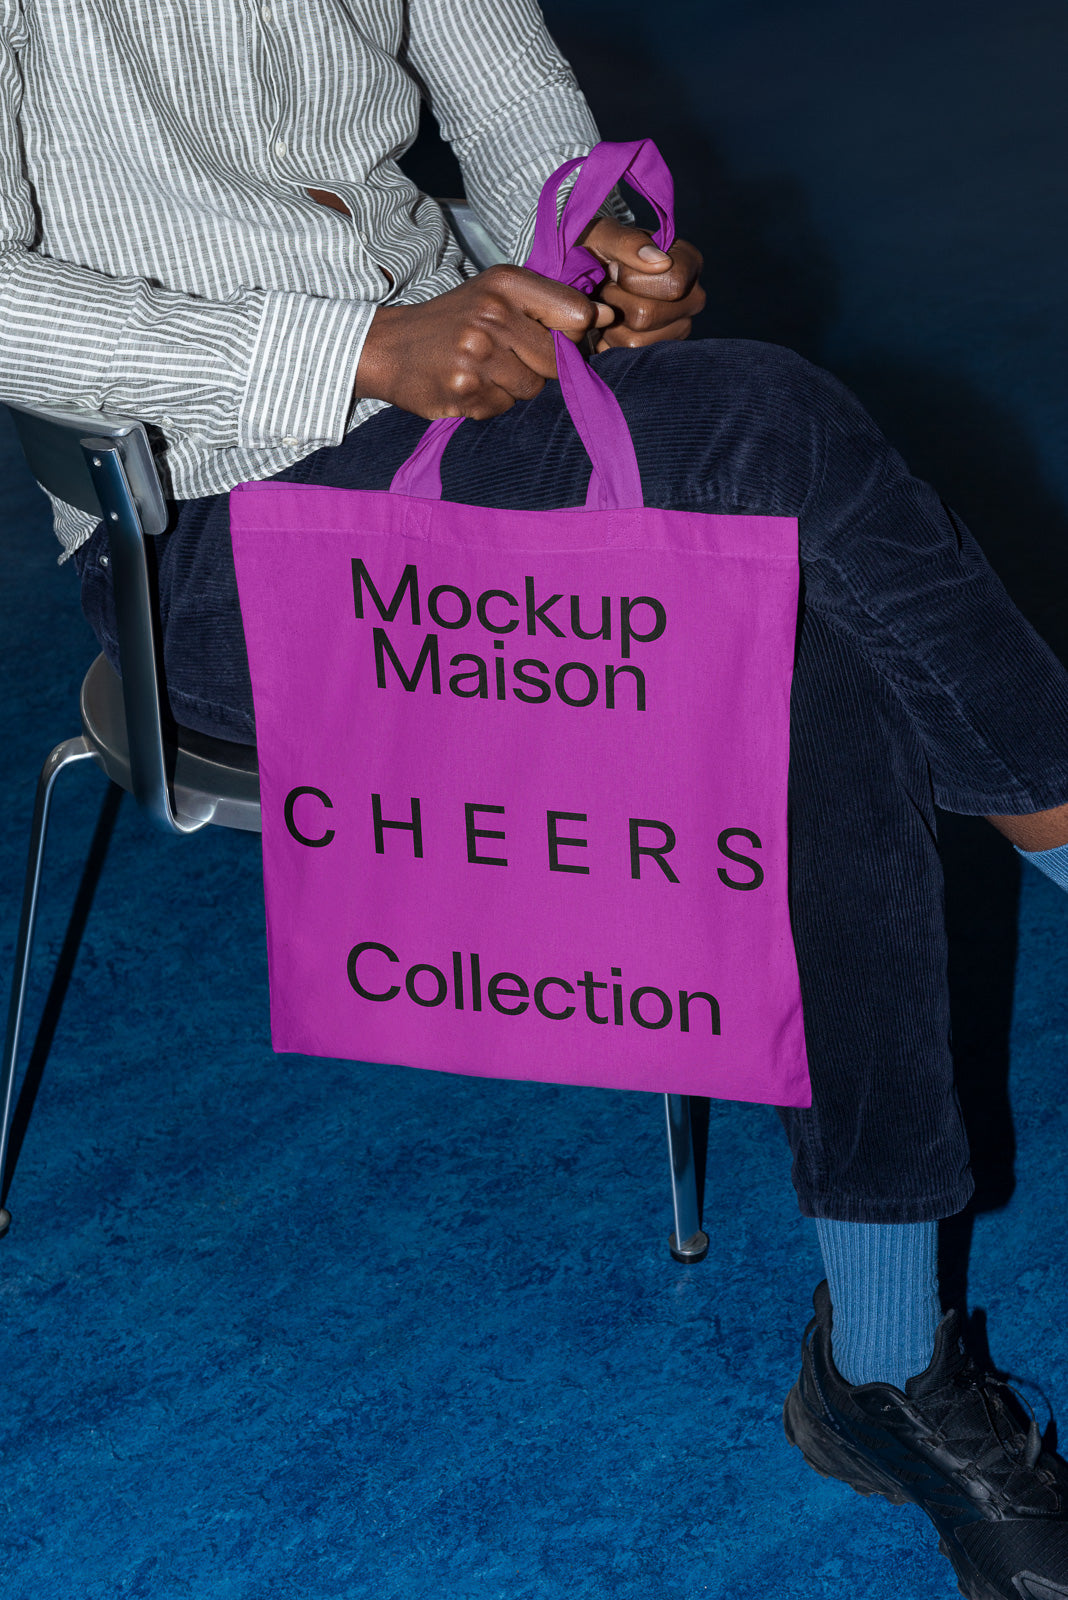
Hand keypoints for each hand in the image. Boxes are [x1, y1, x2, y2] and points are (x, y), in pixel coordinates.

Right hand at [354, 265, 614, 419]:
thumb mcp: (497, 294)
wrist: (388, 347)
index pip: (577, 315)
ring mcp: (477, 353)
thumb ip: (552, 304)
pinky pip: (505, 407)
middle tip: (509, 357)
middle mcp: (492, 313)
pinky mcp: (463, 388)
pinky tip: (469, 386)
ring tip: (486, 370)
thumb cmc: (455, 320)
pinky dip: (491, 403)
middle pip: (558, 357)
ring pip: (533, 387)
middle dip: (542, 365)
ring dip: (515, 387)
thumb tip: (609, 317)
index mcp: (506, 282)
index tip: (554, 337)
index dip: (574, 335)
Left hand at [580, 217, 704, 351]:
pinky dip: (609, 343)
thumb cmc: (599, 252)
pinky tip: (609, 324)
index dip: (634, 280)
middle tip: (609, 287)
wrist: (585, 278)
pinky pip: (627, 358)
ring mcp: (679, 329)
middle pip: (648, 316)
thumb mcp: (605, 236)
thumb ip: (628, 242)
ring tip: (609, 306)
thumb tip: (660, 261)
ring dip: (609, 325)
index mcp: (688, 263)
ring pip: (636, 341)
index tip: (618, 268)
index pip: (673, 284)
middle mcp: (692, 298)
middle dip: (616, 302)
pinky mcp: (660, 352)